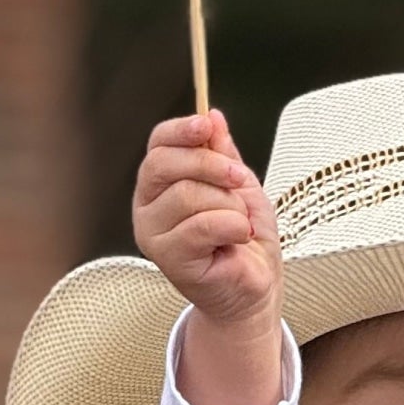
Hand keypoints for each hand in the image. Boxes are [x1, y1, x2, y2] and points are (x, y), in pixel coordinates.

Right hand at [133, 111, 284, 404]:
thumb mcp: (237, 184)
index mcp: (159, 185)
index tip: (208, 127)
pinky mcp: (170, 260)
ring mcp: (154, 236)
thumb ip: (221, 153)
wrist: (255, 287)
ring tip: (239, 224)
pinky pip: (202, 225)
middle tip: (240, 181)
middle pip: (167, 165)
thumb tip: (213, 117)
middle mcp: (147, 208)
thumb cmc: (243, 238)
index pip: (158, 145)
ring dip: (229, 205)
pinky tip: (238, 240)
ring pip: (189, 195)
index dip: (182, 131)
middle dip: (212, 166)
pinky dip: (232, 226)